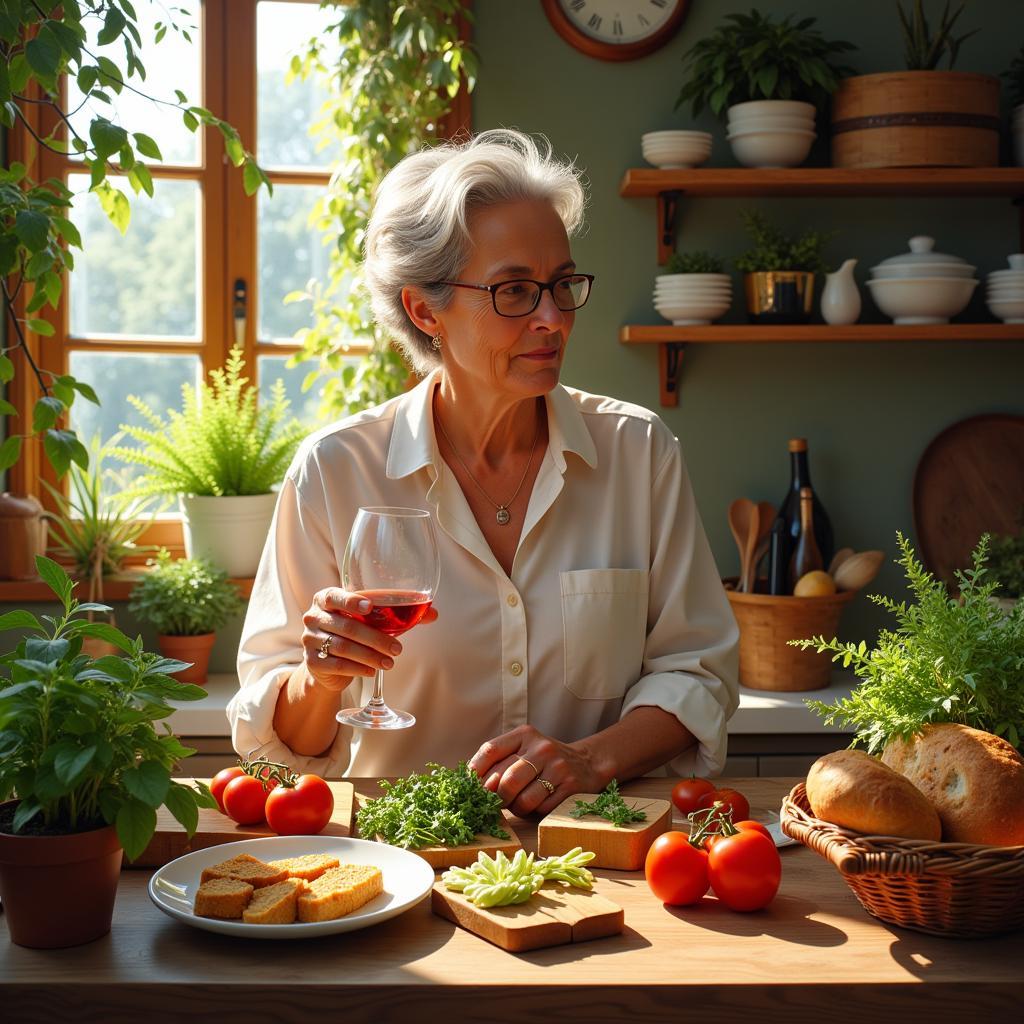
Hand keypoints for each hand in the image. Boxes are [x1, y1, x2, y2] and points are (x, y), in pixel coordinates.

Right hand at [301, 587, 437, 690]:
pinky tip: (373, 672)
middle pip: (347, 627)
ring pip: (343, 648)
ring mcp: (309, 639)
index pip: (336, 597)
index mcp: (326, 598)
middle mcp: (313, 616)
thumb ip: (399, 614)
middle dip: (376, 639)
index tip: (370, 608)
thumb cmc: (354, 631)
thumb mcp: (371, 619)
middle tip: (398, 649)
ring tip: (390, 663)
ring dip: (370, 656)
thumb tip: (433, 613)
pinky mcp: (311, 662)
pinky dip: (358, 669)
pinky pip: (337, 665)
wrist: (327, 661)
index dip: (352, 602)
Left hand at [467, 724, 606, 817]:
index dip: (475, 772)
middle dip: (496, 798)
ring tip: (519, 804)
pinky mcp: (570, 787)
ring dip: (515, 809)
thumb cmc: (544, 761)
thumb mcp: (522, 750)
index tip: (471, 787)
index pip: (490, 751)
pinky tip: (538, 804)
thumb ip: (498, 762)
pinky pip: (541, 810)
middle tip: (496, 802)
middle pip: (505, 780)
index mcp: (524, 734)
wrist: (587, 763)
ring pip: (522, 800)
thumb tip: (471, 784)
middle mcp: (541, 748)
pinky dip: (534, 813)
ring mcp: (558, 767)